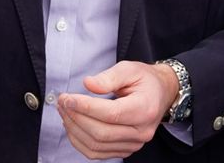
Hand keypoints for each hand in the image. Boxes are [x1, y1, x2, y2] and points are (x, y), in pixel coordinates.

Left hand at [58, 61, 178, 158]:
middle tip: (63, 102)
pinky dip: (79, 142)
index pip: (111, 114)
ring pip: (96, 145)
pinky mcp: (125, 150)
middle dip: (76, 117)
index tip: (67, 98)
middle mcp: (142, 131)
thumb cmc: (144, 80)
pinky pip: (97, 153)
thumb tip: (88, 84)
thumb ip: (108, 77)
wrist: (161, 93)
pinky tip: (73, 126)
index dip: (85, 107)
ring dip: (74, 130)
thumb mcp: (129, 69)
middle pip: (101, 132)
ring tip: (65, 112)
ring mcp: (134, 144)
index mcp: (145, 108)